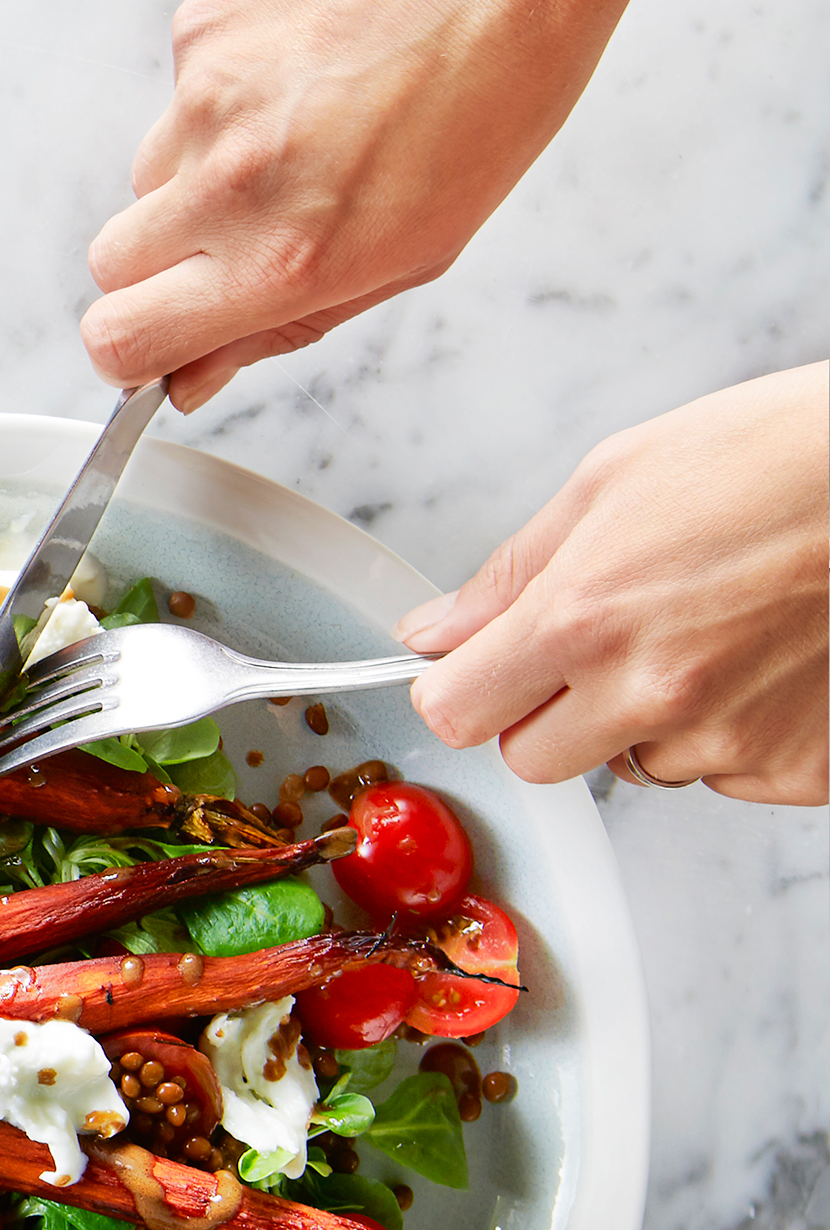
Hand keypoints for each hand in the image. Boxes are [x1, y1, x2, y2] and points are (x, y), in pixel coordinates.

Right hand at [80, 0, 651, 410]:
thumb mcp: (416, 252)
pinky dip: (226, 95)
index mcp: (287, 259)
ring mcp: (204, 101)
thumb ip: (289, 323)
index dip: (126, 349)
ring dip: (201, 172)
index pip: (123, 338)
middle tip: (237, 231)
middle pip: (111, 264)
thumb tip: (198, 375)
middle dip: (159, 264)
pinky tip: (304, 68)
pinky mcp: (197, 31)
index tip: (150, 341)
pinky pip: (180, 94)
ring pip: (149, 174)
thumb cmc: (493, 94)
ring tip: (300, 129)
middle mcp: (231, 185)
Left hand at [399, 366, 828, 802]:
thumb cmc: (782, 456)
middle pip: (534, 758)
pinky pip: (729, 772)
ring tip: (714, 630)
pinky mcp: (803, 768)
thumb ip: (512, 573)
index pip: (455, 714)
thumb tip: (436, 632)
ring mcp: (733, 739)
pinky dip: (737, 729)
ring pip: (636, 764)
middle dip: (546, 710)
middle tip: (605, 641)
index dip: (460, 687)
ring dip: (648, 718)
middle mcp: (652, 695)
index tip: (479, 665)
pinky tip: (771, 657)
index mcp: (584, 620)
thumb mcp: (616, 479)